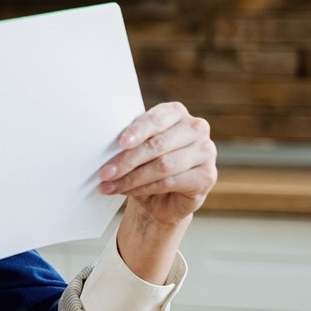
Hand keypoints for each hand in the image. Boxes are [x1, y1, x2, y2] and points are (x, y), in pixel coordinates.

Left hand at [96, 101, 216, 227]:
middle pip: (158, 144)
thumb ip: (128, 141)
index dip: (138, 130)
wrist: (160, 197)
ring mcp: (206, 152)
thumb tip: (103, 144)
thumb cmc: (144, 164)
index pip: (157, 119)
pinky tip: (126, 190)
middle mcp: (196, 128)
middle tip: (104, 172)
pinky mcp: (207, 176)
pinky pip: (170, 182)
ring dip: (131, 178)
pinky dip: (144, 188)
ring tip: (109, 185)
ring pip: (163, 165)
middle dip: (127, 160)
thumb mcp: (134, 148)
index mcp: (176, 113)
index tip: (121, 143)